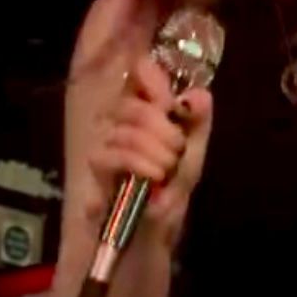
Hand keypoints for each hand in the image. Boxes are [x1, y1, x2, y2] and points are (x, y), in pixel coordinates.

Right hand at [88, 55, 212, 234]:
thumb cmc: (171, 184)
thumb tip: (200, 94)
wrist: (153, 226)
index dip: (155, 81)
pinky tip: (154, 177)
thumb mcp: (194, 151)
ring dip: (155, 151)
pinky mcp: (96, 167)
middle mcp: (119, 117)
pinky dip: (139, 164)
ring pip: (126, 131)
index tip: (171, 104)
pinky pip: (114, 155)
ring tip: (166, 170)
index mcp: (144, 105)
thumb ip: (198, 121)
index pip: (140, 70)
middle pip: (132, 105)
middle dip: (162, 129)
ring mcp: (104, 140)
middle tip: (177, 149)